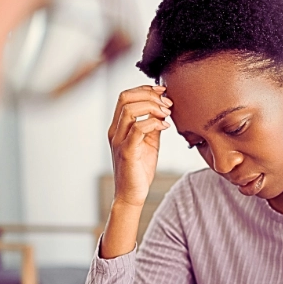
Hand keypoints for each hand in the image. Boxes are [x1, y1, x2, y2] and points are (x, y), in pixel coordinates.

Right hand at [107, 85, 172, 207]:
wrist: (131, 195)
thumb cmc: (140, 169)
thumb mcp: (149, 142)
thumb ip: (153, 125)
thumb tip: (164, 109)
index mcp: (118, 127)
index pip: (126, 96)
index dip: (145, 89)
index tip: (163, 91)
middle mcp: (115, 131)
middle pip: (125, 98)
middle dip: (149, 94)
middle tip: (168, 102)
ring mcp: (119, 141)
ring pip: (129, 110)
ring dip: (152, 107)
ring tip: (167, 112)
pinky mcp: (126, 152)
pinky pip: (137, 129)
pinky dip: (153, 123)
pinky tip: (165, 126)